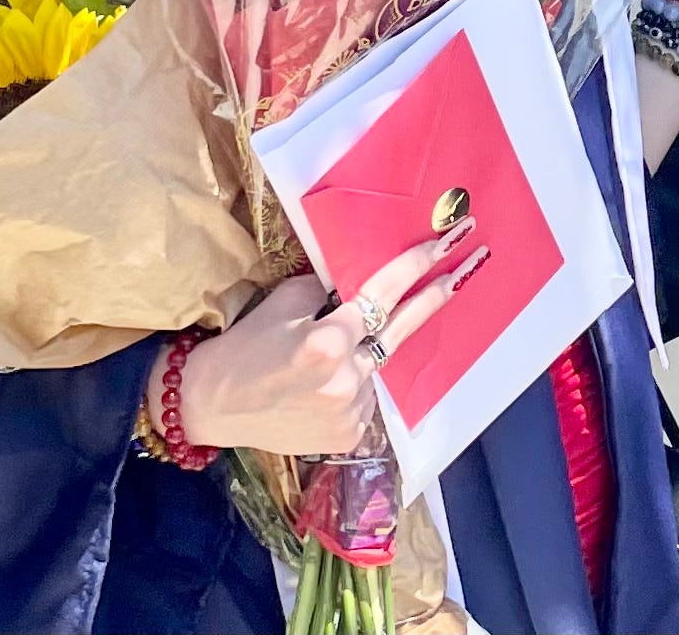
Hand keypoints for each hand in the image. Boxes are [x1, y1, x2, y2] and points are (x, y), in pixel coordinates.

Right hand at [159, 221, 485, 456]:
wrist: (211, 406)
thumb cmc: (243, 348)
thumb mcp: (282, 304)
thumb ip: (326, 292)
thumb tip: (356, 282)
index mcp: (326, 341)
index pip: (382, 293)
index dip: (416, 264)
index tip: (448, 242)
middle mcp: (345, 377)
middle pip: (400, 328)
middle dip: (435, 296)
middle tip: (466, 270)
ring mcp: (350, 410)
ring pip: (375, 366)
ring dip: (363, 355)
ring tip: (317, 364)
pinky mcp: (349, 435)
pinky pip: (364, 397)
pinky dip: (351, 385)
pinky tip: (318, 389)